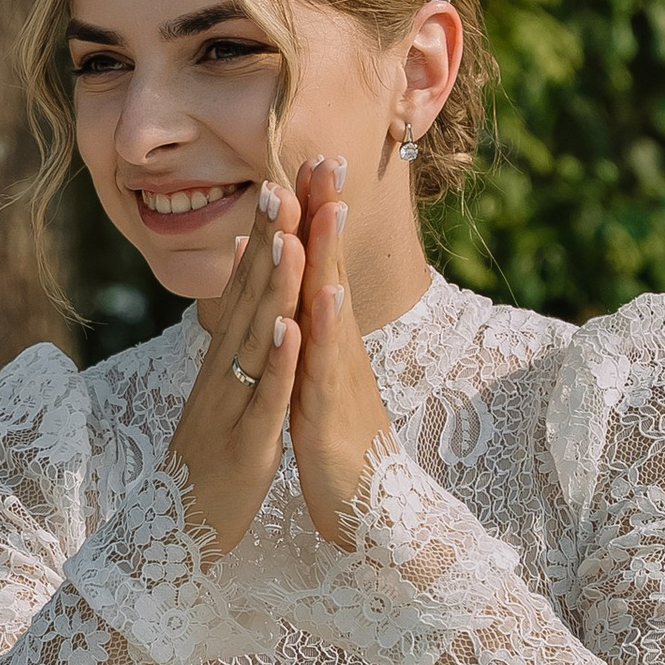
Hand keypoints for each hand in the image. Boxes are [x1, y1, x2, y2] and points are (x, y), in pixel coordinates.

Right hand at [169, 181, 304, 556]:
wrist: (176, 533)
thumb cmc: (208, 465)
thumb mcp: (221, 398)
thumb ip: (231, 351)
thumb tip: (241, 303)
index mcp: (224, 361)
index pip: (247, 288)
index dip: (265, 237)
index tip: (282, 183)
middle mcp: (223, 372)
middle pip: (249, 297)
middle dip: (269, 241)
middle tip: (282, 182)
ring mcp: (232, 404)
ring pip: (256, 337)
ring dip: (274, 286)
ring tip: (291, 237)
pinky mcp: (246, 442)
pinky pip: (263, 395)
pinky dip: (276, 360)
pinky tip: (289, 326)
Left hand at [288, 156, 393, 546]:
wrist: (365, 508)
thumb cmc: (338, 441)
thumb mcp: (318, 375)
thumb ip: (311, 330)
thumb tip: (299, 287)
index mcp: (327, 336)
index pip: (318, 263)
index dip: (314, 212)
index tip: (309, 158)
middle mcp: (338, 346)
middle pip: (331, 268)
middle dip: (326, 213)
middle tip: (326, 156)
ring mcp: (337, 375)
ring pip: (331, 308)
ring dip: (329, 258)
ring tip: (328, 208)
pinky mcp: (329, 411)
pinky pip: (325, 365)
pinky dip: (325, 330)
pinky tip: (326, 298)